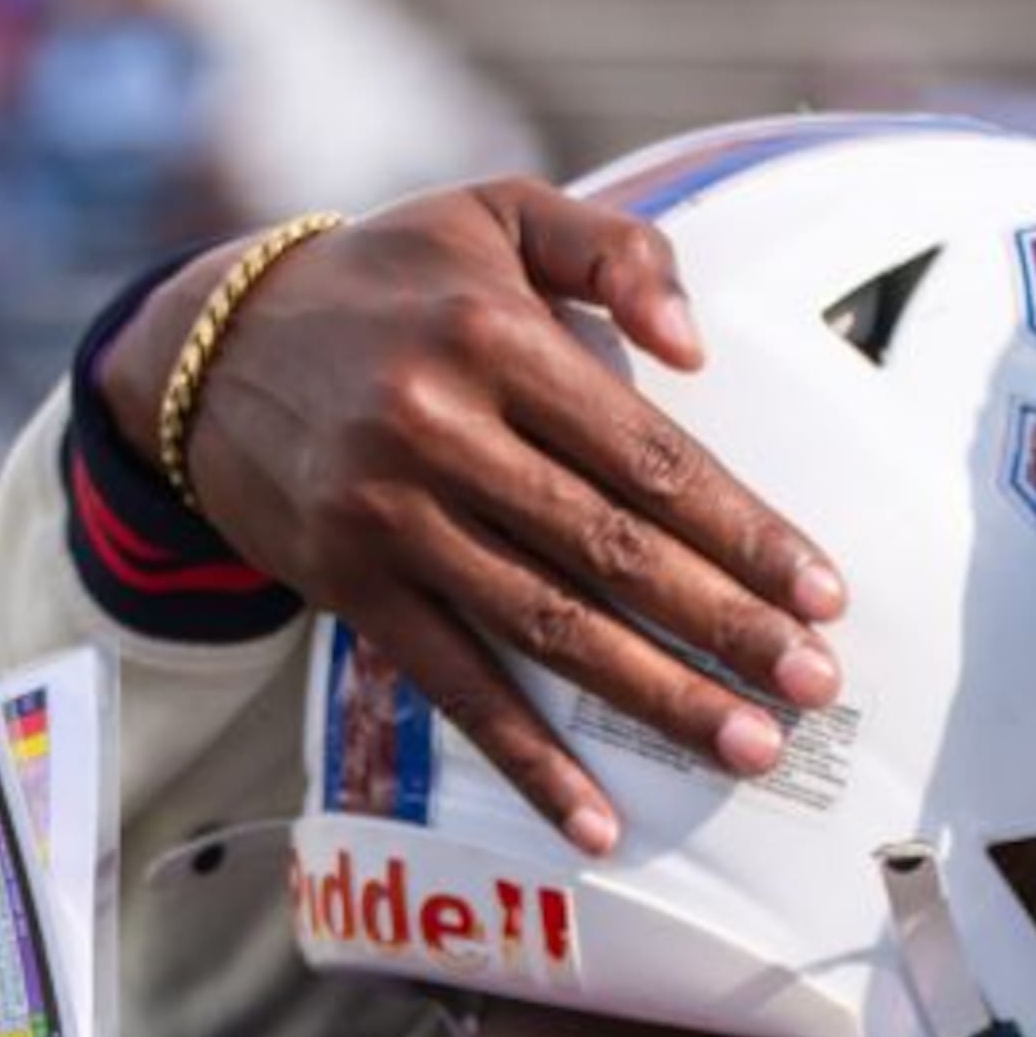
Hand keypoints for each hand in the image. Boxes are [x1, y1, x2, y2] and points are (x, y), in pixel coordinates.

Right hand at [107, 179, 850, 850]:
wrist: (212, 350)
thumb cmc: (392, 281)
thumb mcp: (496, 213)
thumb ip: (613, 249)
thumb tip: (697, 346)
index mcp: (492, 336)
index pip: (648, 453)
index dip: (744, 529)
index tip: (823, 593)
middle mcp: (439, 430)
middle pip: (610, 549)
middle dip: (725, 626)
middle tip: (815, 686)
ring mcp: (390, 520)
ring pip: (547, 628)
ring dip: (656, 700)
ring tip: (749, 746)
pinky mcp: (353, 590)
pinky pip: (457, 690)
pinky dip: (528, 763)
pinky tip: (598, 823)